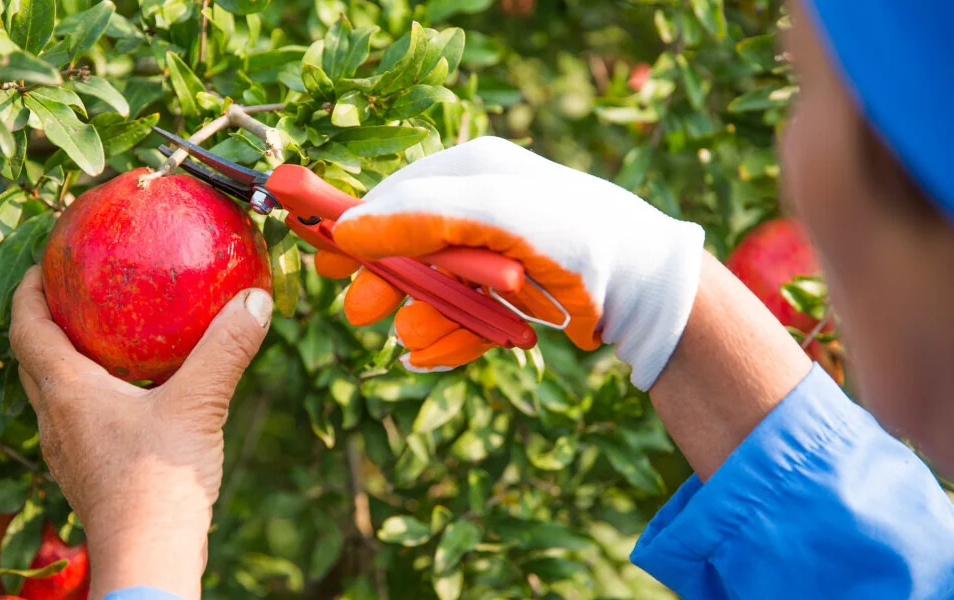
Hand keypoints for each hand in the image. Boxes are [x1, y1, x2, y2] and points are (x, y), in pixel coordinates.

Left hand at [8, 266, 273, 598]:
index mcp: (67, 391)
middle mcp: (55, 419)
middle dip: (43, 321)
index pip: (26, 327)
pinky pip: (76, 421)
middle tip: (72, 293)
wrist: (148, 558)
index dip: (28, 289)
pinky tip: (131, 397)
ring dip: (63, 361)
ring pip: (50, 393)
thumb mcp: (199, 405)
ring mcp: (66, 452)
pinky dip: (90, 396)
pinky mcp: (85, 476)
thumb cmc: (159, 482)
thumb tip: (255, 302)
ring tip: (100, 339)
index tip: (43, 262)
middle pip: (31, 358)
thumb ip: (225, 349)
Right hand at [318, 136, 704, 389]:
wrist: (644, 287)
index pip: (395, 197)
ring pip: (436, 290)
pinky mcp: (512, 292)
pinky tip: (442, 353)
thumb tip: (348, 229)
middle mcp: (479, 206)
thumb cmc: (576, 234)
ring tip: (420, 343)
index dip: (357, 229)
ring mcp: (495, 251)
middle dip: (390, 283)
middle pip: (410, 248)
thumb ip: (421, 216)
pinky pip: (466, 315)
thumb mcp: (494, 213)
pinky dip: (454, 336)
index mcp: (471, 171)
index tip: (325, 259)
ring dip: (425, 317)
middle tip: (362, 314)